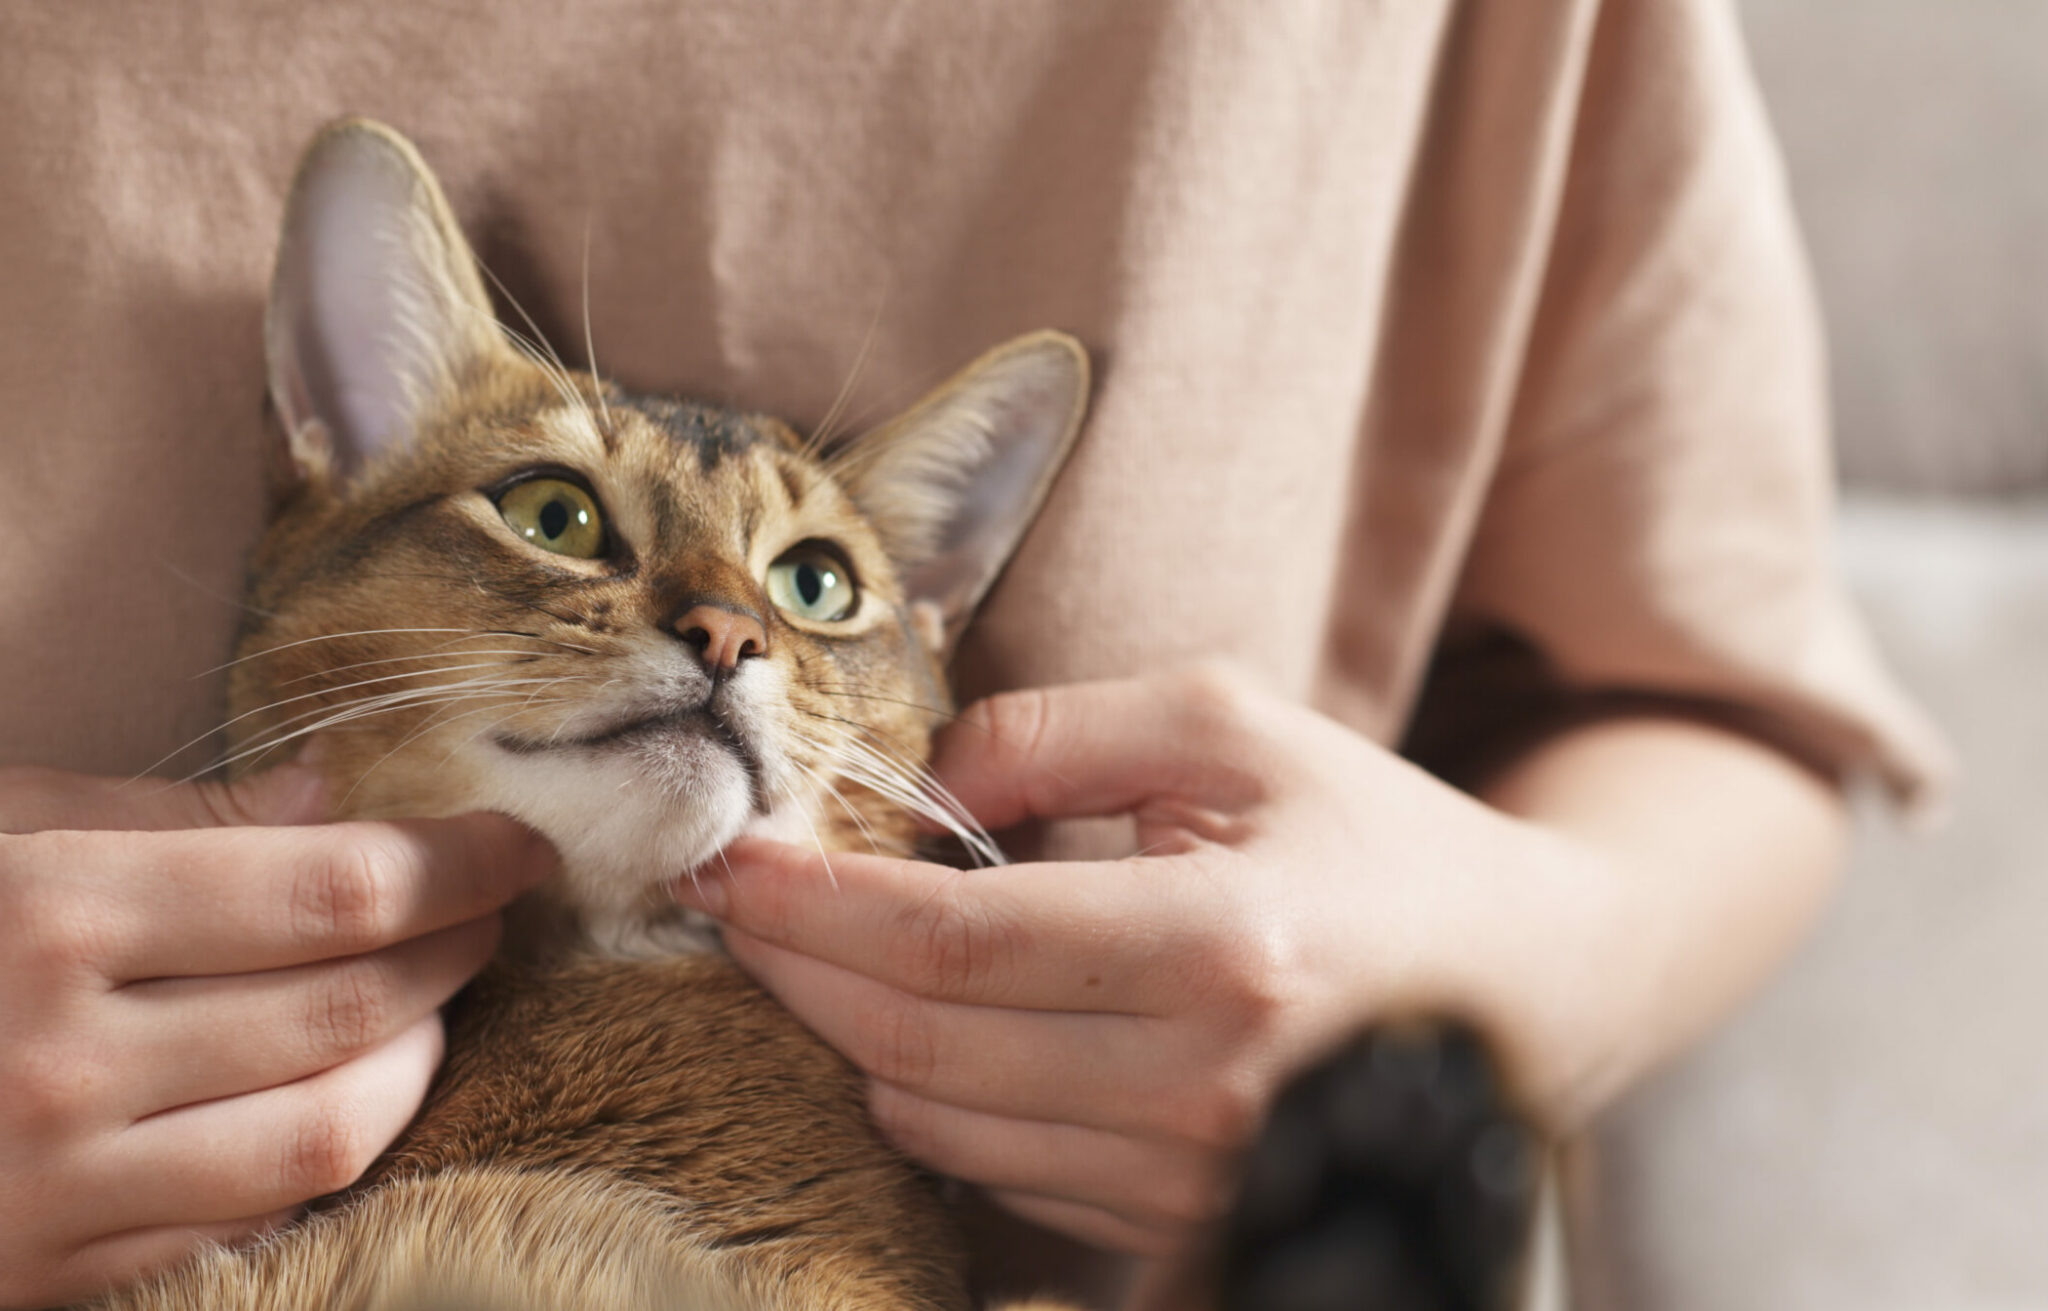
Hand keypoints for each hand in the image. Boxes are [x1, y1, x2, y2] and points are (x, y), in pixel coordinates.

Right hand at [0, 763, 555, 1306]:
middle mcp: (61, 1060)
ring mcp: (52, 1188)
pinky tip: (347, 1100)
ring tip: (435, 1001)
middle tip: (495, 908)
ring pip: (323, 1135)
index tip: (520, 842)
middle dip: (455, 953)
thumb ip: (153, 812)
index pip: (335, 891)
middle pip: (349, 1011)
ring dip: (415, 1062)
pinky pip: (243, 1227)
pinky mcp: (45, 1277)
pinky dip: (325, 1159)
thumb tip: (327, 797)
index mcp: (44, 913)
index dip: (457, 864)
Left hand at [674, 666, 1585, 1256]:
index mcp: (1222, 948)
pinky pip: (993, 1174)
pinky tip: (937, 1017)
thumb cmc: (1377, 839)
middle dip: (798, 968)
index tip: (726, 860)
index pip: (950, 943)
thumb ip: (1061, 729)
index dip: (810, 904)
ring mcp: (1192, 1181)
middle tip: (744, 896)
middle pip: (915, 1044)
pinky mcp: (1184, 1225)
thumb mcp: (1237, 729)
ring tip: (845, 947)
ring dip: (857, 1031)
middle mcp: (1203, 1089)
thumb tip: (918, 782)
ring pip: (934, 1124)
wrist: (1532, 991)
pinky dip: (935, 1092)